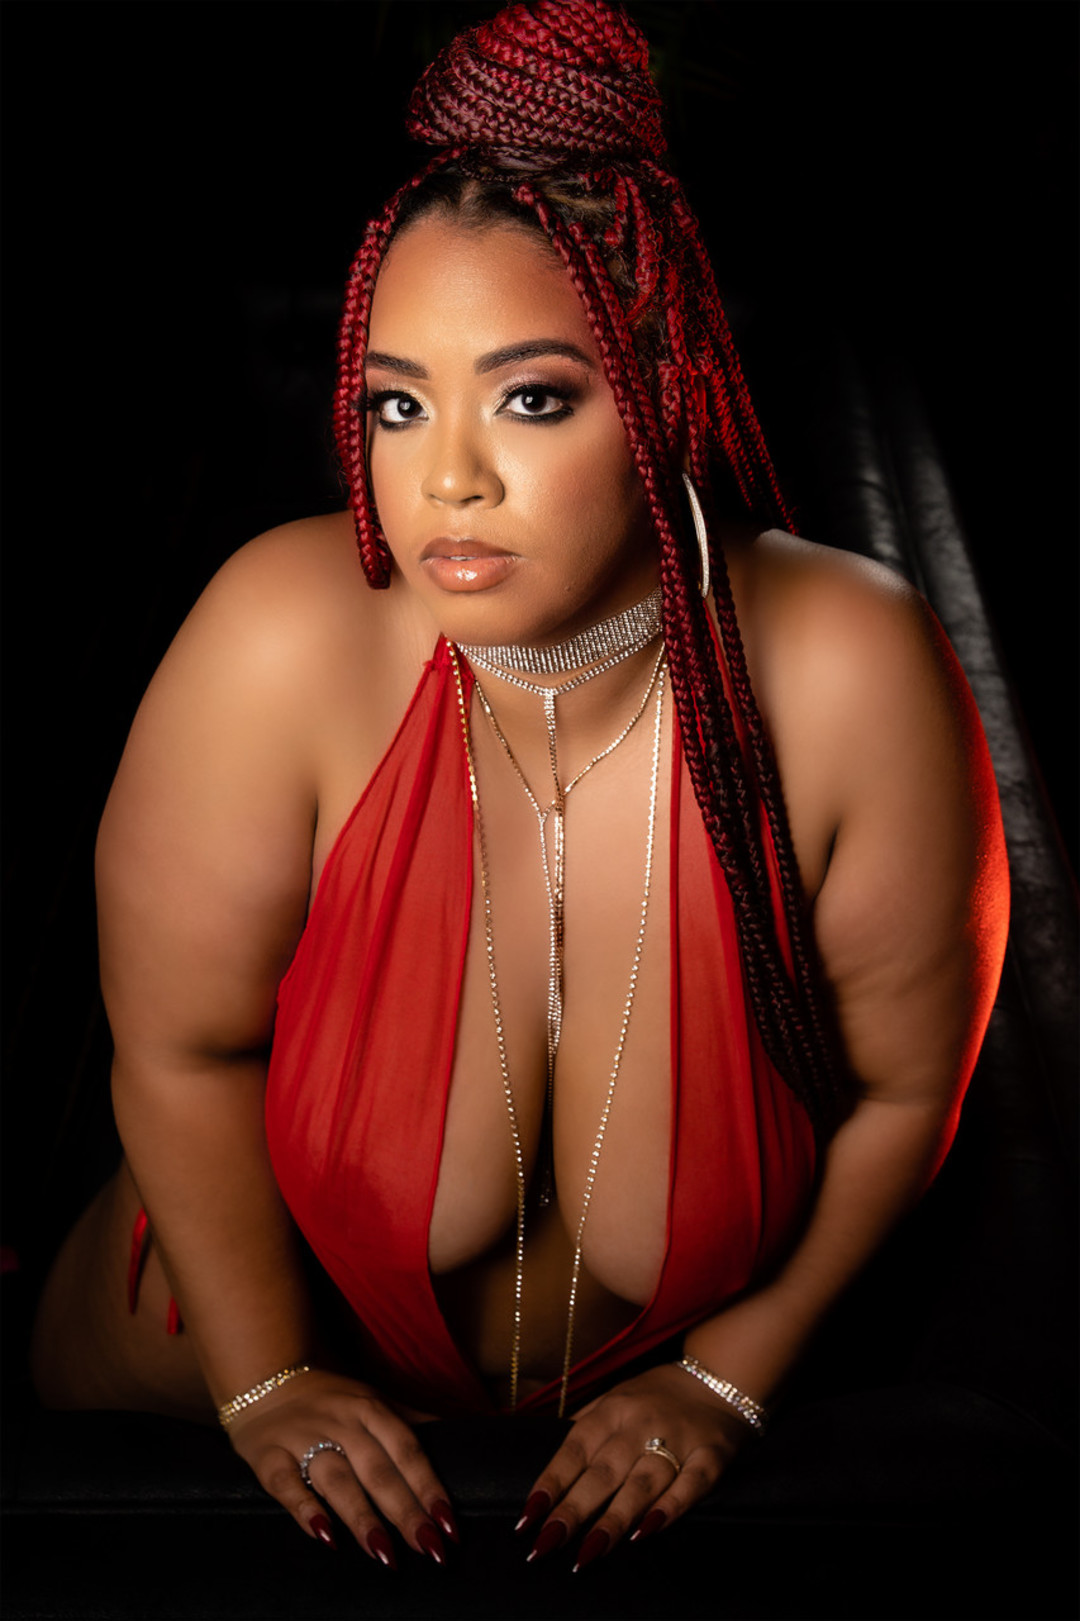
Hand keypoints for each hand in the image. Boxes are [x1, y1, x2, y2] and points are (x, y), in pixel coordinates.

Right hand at [225, 1368, 456, 1565]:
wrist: (268, 1381)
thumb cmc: (333, 1401)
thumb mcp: (375, 1401)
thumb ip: (414, 1423)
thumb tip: (466, 1437)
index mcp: (371, 1409)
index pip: (407, 1450)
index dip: (429, 1486)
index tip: (449, 1523)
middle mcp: (340, 1422)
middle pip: (378, 1470)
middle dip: (405, 1511)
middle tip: (430, 1548)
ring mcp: (303, 1437)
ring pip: (337, 1480)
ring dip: (362, 1518)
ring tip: (385, 1554)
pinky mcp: (269, 1456)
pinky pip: (287, 1484)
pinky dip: (305, 1510)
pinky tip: (325, 1537)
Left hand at [517, 1363, 749, 1567]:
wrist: (717, 1378)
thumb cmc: (655, 1397)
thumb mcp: (614, 1398)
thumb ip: (584, 1427)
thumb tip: (549, 1466)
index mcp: (612, 1410)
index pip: (574, 1450)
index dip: (551, 1483)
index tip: (529, 1517)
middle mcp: (641, 1423)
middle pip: (603, 1472)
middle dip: (573, 1510)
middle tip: (547, 1544)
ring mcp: (678, 1439)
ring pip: (642, 1482)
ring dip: (614, 1518)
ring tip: (589, 1552)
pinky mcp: (711, 1455)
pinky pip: (691, 1484)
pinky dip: (670, 1507)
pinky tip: (646, 1531)